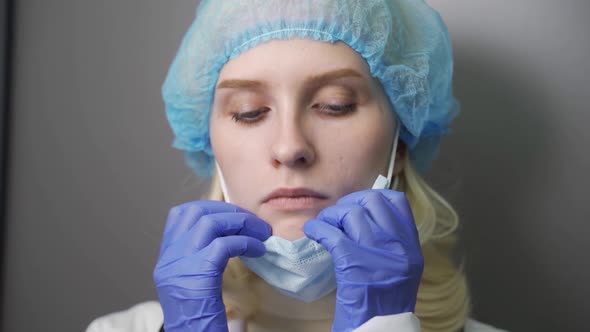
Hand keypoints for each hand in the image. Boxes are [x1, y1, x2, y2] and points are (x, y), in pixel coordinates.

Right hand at [153, 200, 270, 331]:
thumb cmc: (199, 319)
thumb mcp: (192, 283)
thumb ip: (200, 259)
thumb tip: (231, 237)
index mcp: (166, 258)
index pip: (180, 215)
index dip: (210, 207)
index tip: (232, 214)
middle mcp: (169, 258)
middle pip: (196, 212)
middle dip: (228, 210)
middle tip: (252, 221)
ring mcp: (180, 264)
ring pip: (211, 222)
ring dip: (241, 222)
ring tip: (261, 232)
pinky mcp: (198, 274)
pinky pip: (224, 244)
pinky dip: (246, 242)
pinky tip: (259, 249)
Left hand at [303, 190, 423, 331]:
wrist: (381, 328)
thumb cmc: (384, 302)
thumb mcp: (400, 267)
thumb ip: (389, 241)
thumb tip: (363, 215)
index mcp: (411, 245)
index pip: (397, 202)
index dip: (375, 196)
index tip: (359, 204)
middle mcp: (398, 245)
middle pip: (372, 201)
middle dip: (350, 202)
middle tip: (338, 214)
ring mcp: (377, 253)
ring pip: (351, 214)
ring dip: (331, 216)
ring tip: (324, 226)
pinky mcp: (354, 263)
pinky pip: (332, 234)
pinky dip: (318, 228)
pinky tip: (312, 231)